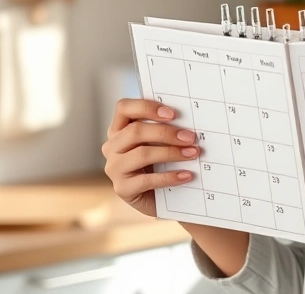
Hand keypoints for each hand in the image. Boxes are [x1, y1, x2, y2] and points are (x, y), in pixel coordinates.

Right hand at [102, 98, 199, 217]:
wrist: (159, 198)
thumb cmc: (160, 164)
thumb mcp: (159, 143)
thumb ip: (164, 129)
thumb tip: (187, 121)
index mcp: (118, 129)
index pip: (124, 108)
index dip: (147, 107)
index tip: (172, 114)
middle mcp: (112, 147)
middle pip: (136, 131)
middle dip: (166, 133)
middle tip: (190, 137)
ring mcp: (114, 168)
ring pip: (142, 154)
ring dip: (171, 153)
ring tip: (192, 153)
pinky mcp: (122, 188)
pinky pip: (147, 180)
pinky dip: (170, 177)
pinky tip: (186, 175)